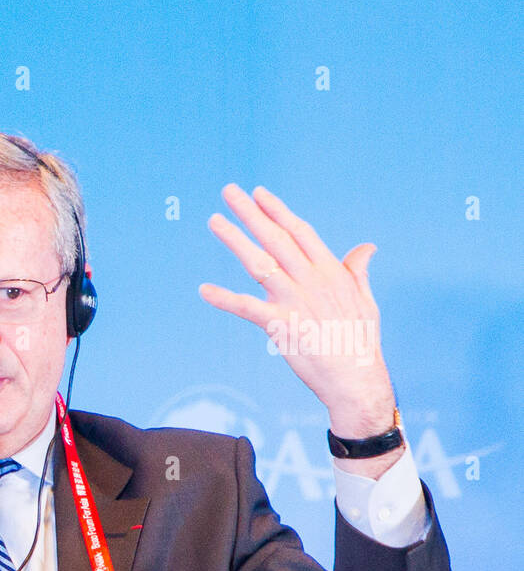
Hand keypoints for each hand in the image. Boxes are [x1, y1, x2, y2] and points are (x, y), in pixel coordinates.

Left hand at [200, 185, 401, 472]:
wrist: (357, 379)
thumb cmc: (361, 342)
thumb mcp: (366, 300)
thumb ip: (358, 270)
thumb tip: (367, 247)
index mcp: (331, 272)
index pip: (300, 232)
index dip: (278, 211)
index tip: (260, 193)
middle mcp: (312, 280)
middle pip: (276, 238)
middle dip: (251, 213)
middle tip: (229, 192)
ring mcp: (295, 301)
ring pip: (259, 263)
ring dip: (235, 240)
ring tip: (214, 220)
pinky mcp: (281, 326)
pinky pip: (246, 308)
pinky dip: (224, 298)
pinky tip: (204, 289)